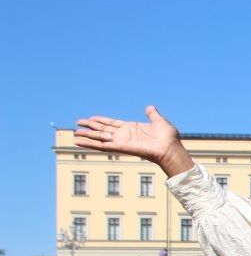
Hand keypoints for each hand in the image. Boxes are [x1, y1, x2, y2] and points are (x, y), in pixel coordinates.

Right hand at [74, 105, 192, 176]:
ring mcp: (121, 141)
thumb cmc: (168, 137)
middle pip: (102, 129)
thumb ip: (152, 114)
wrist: (170, 148)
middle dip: (89, 126)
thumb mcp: (159, 121)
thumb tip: (150, 107)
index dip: (100, 120)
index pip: (111, 123)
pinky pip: (102, 146)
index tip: (89, 118)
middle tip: (76, 123)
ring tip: (74, 133)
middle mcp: (124, 135)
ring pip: (99, 138)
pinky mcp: (120, 147)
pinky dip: (90, 144)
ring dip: (87, 136)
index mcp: (131, 128)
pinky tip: (78, 142)